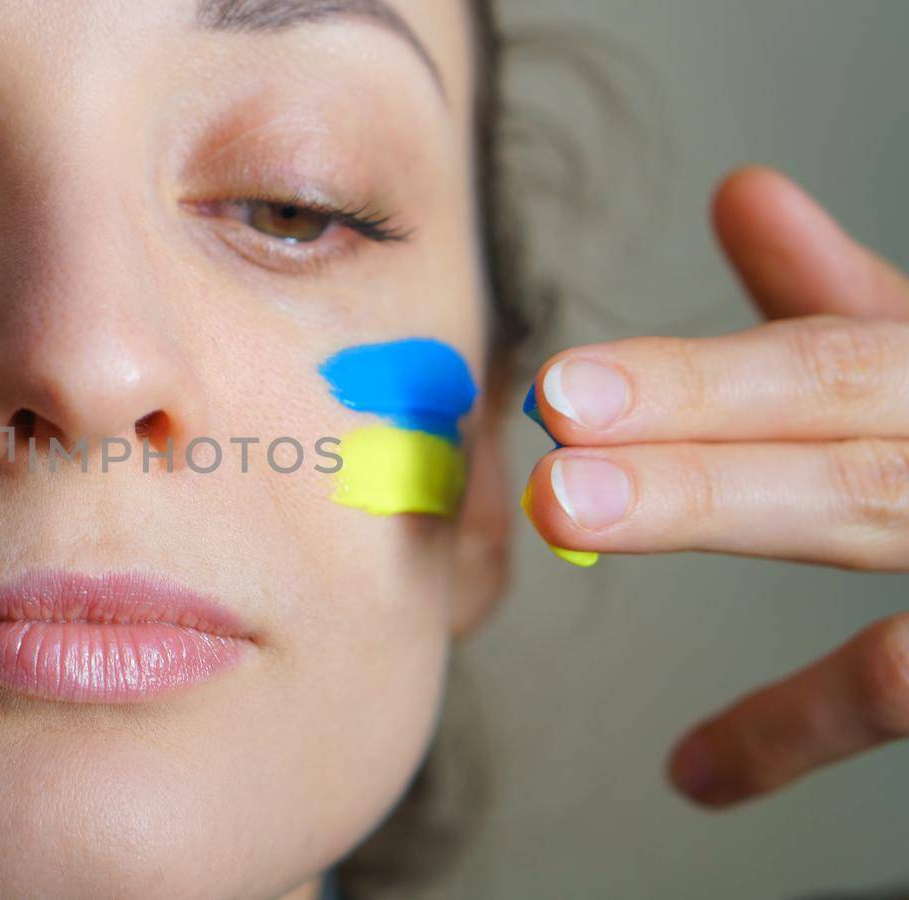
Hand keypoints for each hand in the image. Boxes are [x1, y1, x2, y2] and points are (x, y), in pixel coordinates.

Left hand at [521, 166, 908, 807]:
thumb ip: (843, 301)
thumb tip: (741, 193)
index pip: (833, 367)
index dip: (697, 385)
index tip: (561, 393)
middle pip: (862, 488)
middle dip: (704, 490)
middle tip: (562, 495)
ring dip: (805, 693)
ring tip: (677, 732)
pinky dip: (802, 738)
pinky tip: (700, 774)